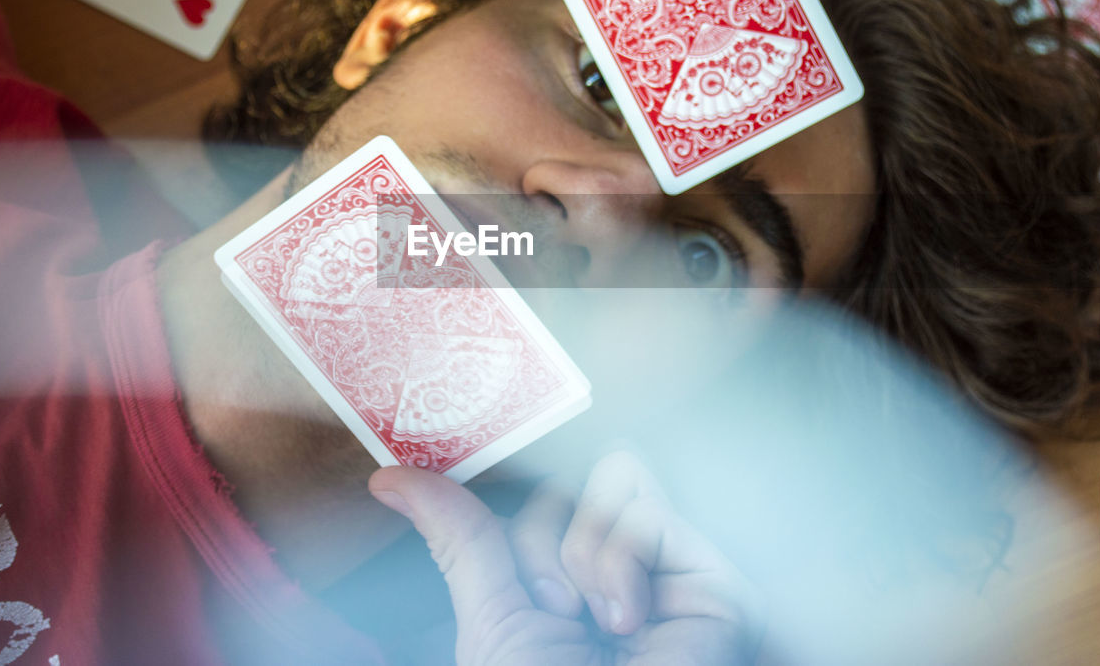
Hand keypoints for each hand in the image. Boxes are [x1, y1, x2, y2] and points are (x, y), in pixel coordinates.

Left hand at [369, 451, 761, 664]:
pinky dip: (622, 561)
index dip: (522, 537)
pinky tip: (628, 620)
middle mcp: (619, 578)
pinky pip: (646, 505)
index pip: (538, 511)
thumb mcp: (493, 622)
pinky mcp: (710, 574)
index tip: (521, 587)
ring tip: (597, 621)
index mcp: (567, 593)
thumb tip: (389, 477)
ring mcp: (667, 573)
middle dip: (546, 548)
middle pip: (570, 489)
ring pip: (612, 480)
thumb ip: (460, 538)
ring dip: (585, 553)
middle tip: (556, 613)